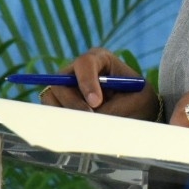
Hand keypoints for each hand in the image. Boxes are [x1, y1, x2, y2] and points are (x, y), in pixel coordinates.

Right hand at [38, 47, 160, 121]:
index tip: (95, 103)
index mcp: (99, 59)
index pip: (85, 63)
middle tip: (89, 120)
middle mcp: (78, 69)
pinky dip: (60, 121)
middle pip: (62, 81)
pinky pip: (50, 110)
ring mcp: (66, 86)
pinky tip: (77, 129)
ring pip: (52, 97)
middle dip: (74, 103)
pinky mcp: (60, 102)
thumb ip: (118, 107)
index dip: (87, 82)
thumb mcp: (138, 101)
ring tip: (85, 125)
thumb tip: (94, 119)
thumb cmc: (138, 100)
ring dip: (66, 113)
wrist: (136, 113)